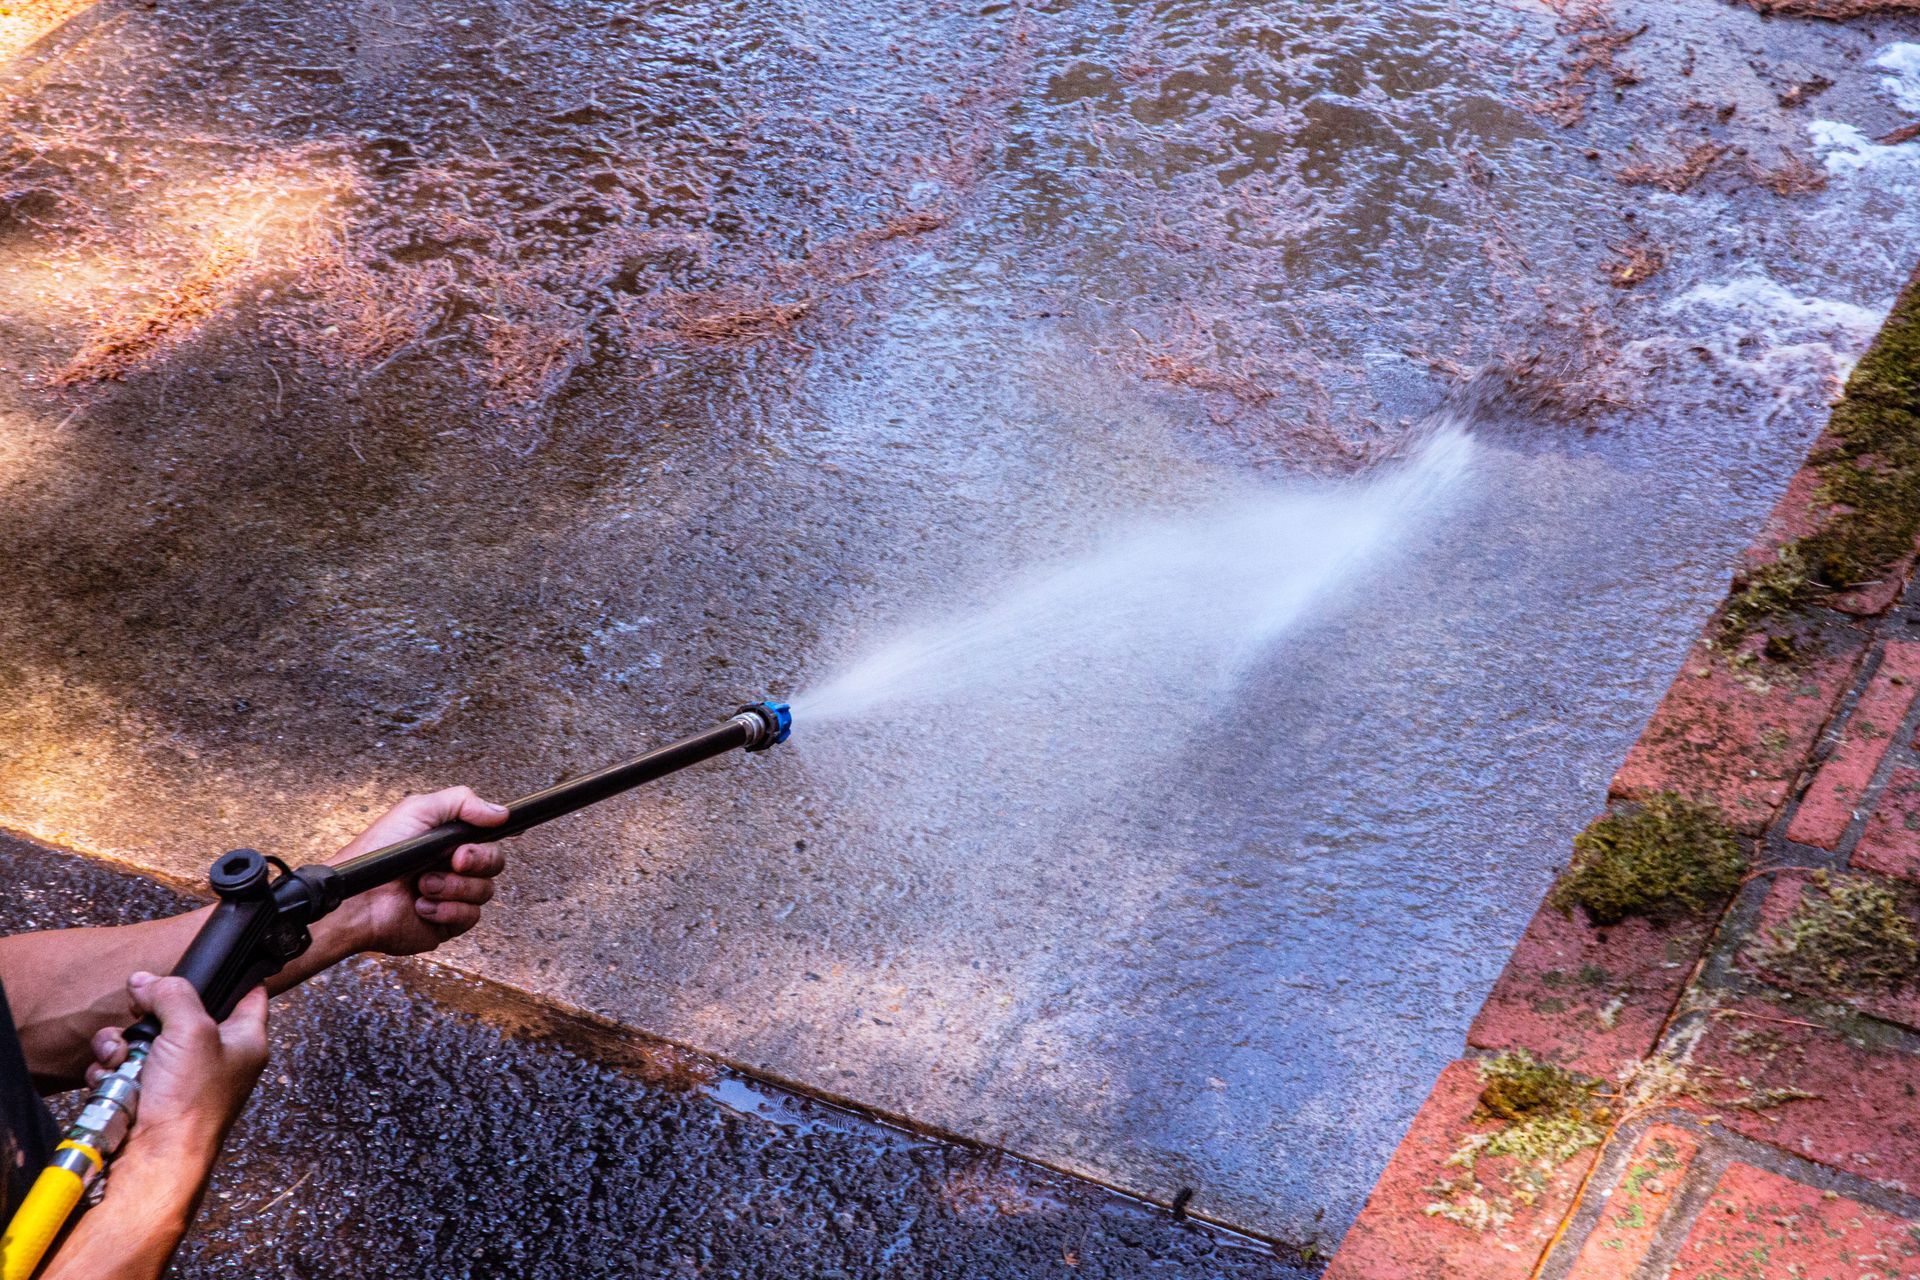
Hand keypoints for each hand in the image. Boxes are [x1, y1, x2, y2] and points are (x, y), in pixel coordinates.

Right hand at [95, 975, 267, 1161]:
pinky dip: (110, 1070)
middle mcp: (215, 1058)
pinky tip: (109, 1078)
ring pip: (144, 1039)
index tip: (205, 966)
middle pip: (180, 1013)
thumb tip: (147, 981)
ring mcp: (178, 1078)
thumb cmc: (190, 1105)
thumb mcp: (192, 1030)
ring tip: (121, 1057)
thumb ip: (173, 994)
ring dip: (122, 1044)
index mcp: (245, 1041)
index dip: (229, 976)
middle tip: (141, 1012)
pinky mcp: (146, 1095)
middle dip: (151, 1013)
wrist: (154, 1162)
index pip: (249, 994)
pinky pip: (122, 1067)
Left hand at [325, 786, 510, 956]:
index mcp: (448, 841)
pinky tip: (422, 906)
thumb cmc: (376, 854)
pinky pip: (470, 916)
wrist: (358, 900)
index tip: (497, 830)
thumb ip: (461, 802)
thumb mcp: (417, 810)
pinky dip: (447, 910)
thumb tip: (500, 812)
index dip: (497, 833)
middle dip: (478, 859)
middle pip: (495, 861)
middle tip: (455, 859)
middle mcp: (453, 868)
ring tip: (423, 885)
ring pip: (485, 890)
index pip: (488, 835)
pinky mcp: (448, 923)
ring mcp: (452, 896)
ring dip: (453, 887)